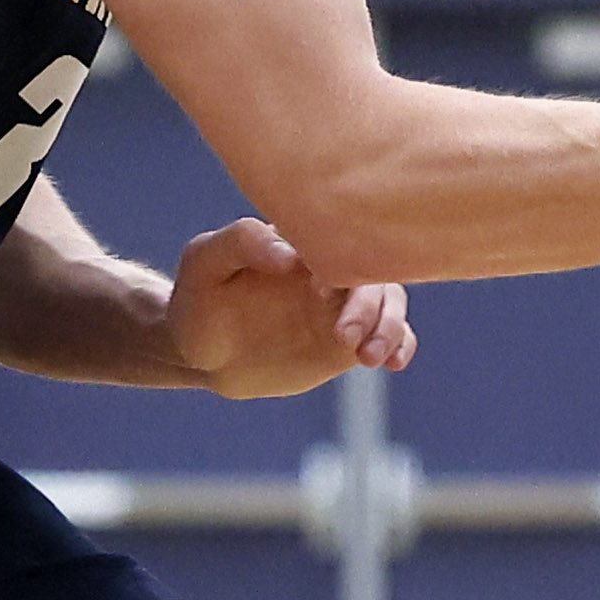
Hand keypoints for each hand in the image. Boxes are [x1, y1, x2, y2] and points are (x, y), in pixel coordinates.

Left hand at [166, 217, 413, 398]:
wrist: (202, 351)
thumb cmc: (198, 298)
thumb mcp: (204, 262)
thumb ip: (242, 243)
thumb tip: (292, 255)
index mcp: (304, 238)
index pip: (342, 236)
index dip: (343, 260)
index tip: (319, 289)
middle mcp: (333, 266)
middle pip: (375, 273)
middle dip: (370, 305)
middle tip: (343, 336)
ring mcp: (345, 304)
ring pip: (391, 303)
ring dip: (389, 327)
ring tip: (368, 357)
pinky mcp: (351, 340)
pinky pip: (392, 336)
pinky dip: (402, 344)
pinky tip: (393, 363)